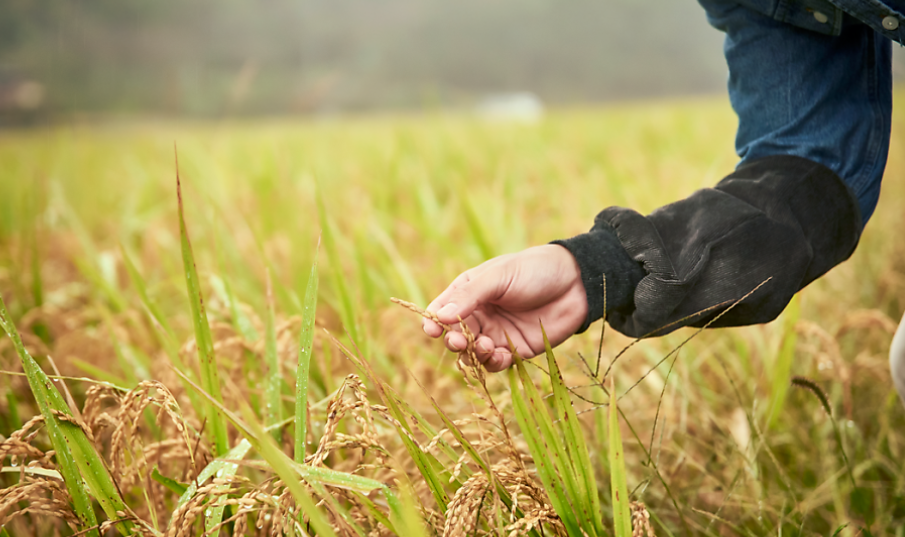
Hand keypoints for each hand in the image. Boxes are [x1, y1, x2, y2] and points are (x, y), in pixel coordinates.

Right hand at [422, 244, 587, 371]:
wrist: (576, 283)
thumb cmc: (534, 270)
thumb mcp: (499, 276)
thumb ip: (469, 296)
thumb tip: (438, 317)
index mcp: (470, 292)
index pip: (442, 310)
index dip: (433, 321)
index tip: (431, 330)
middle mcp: (480, 314)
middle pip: (455, 335)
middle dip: (453, 340)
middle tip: (457, 341)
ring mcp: (497, 333)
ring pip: (473, 353)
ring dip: (473, 354)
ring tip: (485, 345)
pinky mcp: (515, 350)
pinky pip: (496, 363)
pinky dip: (492, 363)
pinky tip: (499, 355)